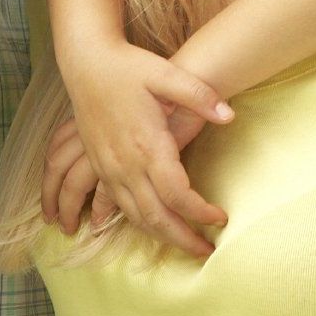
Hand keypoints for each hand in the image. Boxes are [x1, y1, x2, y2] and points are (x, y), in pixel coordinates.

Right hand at [48, 40, 232, 255]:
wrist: (86, 62)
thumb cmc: (129, 67)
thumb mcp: (166, 74)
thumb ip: (200, 95)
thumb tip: (229, 116)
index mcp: (146, 145)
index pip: (176, 193)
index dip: (199, 211)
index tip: (221, 218)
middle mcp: (124, 164)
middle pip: (155, 216)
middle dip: (181, 239)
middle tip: (207, 252)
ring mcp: (108, 168)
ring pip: (134, 216)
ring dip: (160, 236)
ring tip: (186, 246)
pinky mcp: (100, 166)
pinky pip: (117, 206)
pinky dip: (136, 223)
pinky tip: (151, 229)